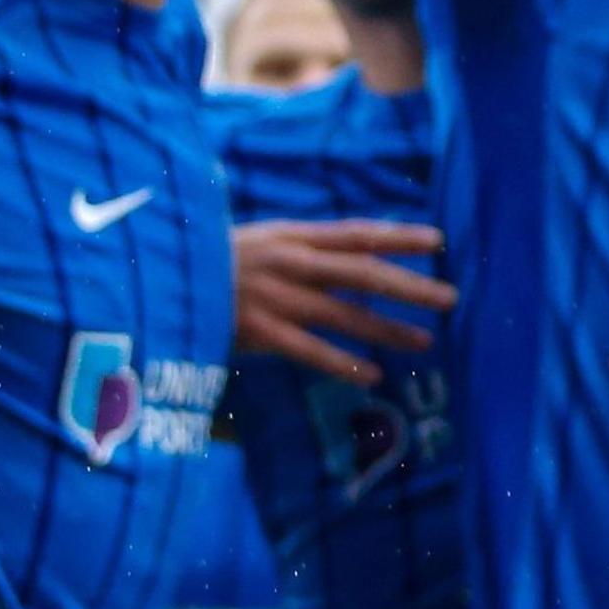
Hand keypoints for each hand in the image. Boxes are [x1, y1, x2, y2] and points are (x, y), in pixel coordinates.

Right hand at [234, 219, 457, 385]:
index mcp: (292, 236)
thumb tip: (349, 252)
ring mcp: (275, 298)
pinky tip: (373, 376)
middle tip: (450, 297)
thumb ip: (302, 248)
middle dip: (409, 284)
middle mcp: (291, 263)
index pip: (357, 232)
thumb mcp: (260, 241)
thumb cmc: (212, 262)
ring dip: (387, 329)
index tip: (439, 241)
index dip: (399, 235)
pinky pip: (310, 351)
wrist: (158, 280)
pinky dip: (342, 364)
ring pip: (344, 314)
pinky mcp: (258, 332)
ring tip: (426, 341)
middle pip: (362, 272)